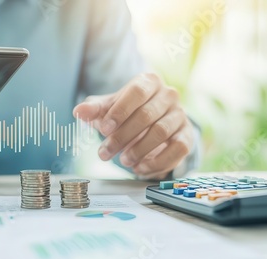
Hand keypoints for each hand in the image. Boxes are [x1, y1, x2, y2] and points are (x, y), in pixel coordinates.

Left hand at [73, 73, 193, 179]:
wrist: (152, 123)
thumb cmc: (128, 113)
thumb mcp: (109, 109)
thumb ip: (94, 110)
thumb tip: (79, 111)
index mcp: (149, 82)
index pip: (136, 92)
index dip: (120, 111)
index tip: (104, 130)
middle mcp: (168, 95)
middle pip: (146, 115)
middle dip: (122, 137)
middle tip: (105, 153)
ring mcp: (180, 115)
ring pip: (161, 132)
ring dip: (139, 150)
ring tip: (123, 161)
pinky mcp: (187, 135)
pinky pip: (177, 149)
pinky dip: (157, 162)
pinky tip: (140, 169)